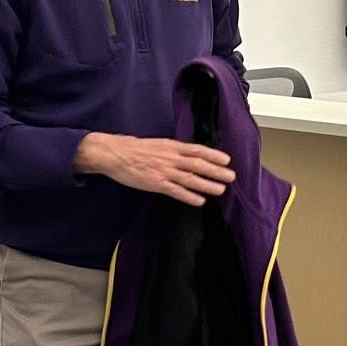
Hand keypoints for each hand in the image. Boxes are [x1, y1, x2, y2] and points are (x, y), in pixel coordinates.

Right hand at [76, 132, 234, 205]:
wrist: (115, 154)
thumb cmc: (135, 149)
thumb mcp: (158, 144)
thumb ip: (173, 150)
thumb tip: (189, 155)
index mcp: (171, 146)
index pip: (197, 150)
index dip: (213, 155)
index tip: (227, 159)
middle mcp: (171, 158)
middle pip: (198, 164)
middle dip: (216, 171)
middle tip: (231, 176)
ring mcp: (164, 171)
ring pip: (190, 178)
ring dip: (207, 185)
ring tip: (221, 189)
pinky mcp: (156, 184)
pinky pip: (176, 191)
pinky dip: (189, 196)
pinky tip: (200, 201)